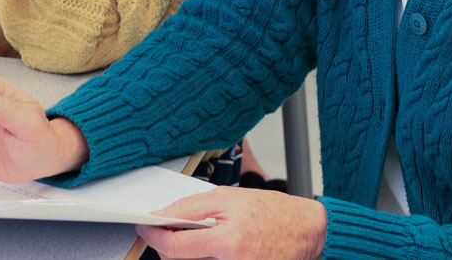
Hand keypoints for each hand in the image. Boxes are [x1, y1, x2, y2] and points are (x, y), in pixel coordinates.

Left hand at [136, 188, 326, 259]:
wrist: (307, 231)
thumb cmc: (273, 212)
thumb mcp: (229, 197)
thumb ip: (192, 207)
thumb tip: (163, 214)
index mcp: (228, 241)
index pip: (175, 246)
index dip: (153, 236)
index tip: (144, 226)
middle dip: (166, 244)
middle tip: (166, 227)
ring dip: (185, 252)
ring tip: (196, 234)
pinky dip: (202, 257)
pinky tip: (208, 245)